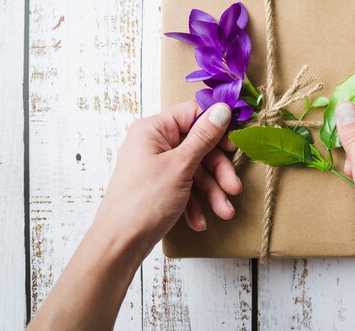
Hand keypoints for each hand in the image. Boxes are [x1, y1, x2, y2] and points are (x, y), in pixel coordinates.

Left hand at [94, 100, 240, 250]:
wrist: (120, 244)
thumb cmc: (144, 202)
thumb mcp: (181, 166)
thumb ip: (204, 137)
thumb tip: (222, 109)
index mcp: (153, 129)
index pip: (193, 114)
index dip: (216, 127)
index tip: (233, 145)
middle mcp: (153, 143)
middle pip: (198, 145)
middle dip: (218, 171)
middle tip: (234, 188)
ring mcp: (156, 165)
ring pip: (195, 170)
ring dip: (211, 191)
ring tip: (224, 212)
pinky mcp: (159, 186)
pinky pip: (184, 186)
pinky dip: (195, 202)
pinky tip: (199, 221)